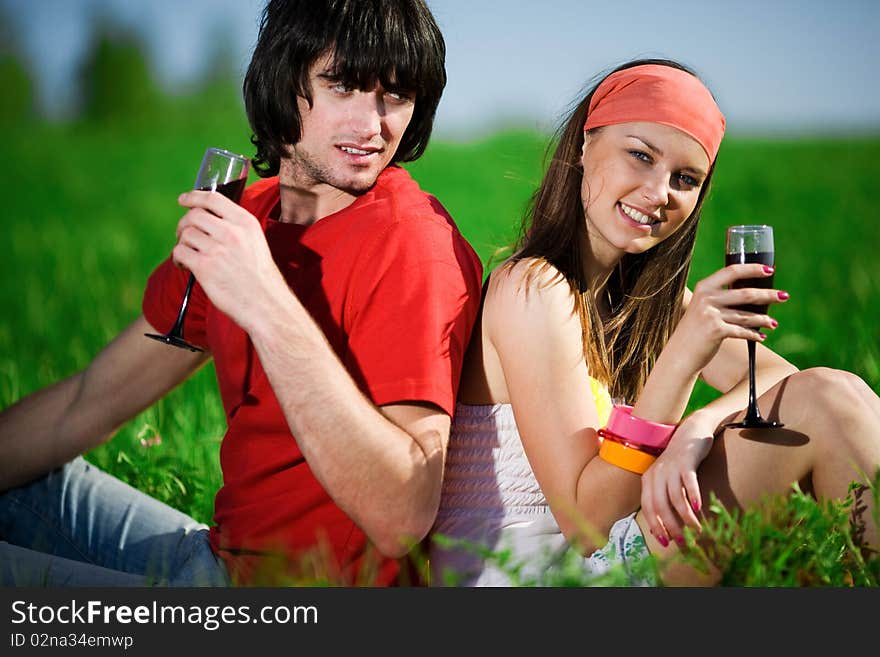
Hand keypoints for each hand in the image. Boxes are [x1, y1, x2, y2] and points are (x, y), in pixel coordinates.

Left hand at [173, 190, 288, 331]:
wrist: (266, 304)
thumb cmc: (261, 278)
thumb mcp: (256, 243)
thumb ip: (236, 229)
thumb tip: (208, 221)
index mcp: (246, 223)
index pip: (213, 199)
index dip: (194, 197)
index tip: (183, 199)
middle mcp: (232, 232)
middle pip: (194, 215)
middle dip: (184, 225)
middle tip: (185, 236)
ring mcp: (217, 249)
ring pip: (185, 234)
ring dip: (182, 244)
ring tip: (188, 256)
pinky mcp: (205, 267)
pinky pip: (180, 252)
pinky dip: (178, 259)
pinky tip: (185, 267)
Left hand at [640, 411, 717, 544]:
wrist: (691, 431)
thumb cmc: (679, 461)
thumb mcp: (666, 478)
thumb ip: (663, 496)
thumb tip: (666, 526)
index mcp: (648, 479)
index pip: (648, 507)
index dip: (655, 526)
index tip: (665, 542)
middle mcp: (656, 473)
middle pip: (659, 505)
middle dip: (670, 526)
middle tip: (682, 541)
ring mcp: (670, 467)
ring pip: (674, 497)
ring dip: (685, 517)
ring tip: (696, 530)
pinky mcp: (686, 461)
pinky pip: (688, 482)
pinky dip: (693, 496)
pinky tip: (699, 508)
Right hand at [669, 264, 784, 374]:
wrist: (679, 354)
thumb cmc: (694, 331)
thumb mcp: (702, 308)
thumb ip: (720, 298)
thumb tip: (752, 294)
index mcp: (704, 287)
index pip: (732, 271)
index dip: (752, 269)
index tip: (769, 270)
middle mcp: (706, 298)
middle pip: (745, 293)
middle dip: (768, 295)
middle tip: (784, 296)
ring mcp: (710, 314)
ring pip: (746, 315)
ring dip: (764, 319)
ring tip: (773, 322)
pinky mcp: (716, 331)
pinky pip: (742, 331)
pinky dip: (754, 335)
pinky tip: (761, 337)